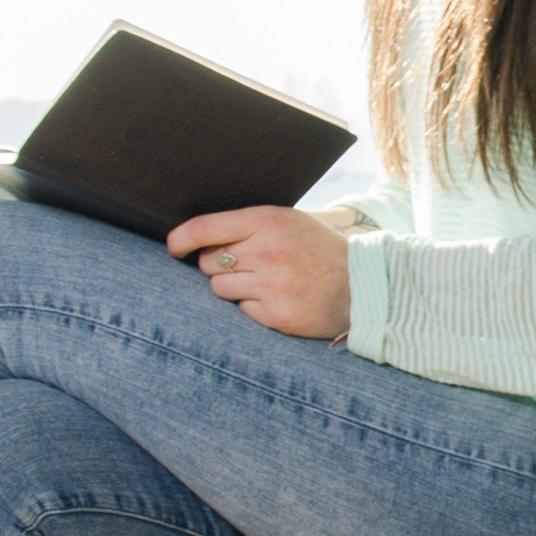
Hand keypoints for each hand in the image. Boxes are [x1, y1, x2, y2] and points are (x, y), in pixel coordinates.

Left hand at [168, 205, 351, 338]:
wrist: (362, 285)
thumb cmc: (318, 250)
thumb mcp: (288, 222)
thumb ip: (248, 226)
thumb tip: (196, 238)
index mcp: (269, 220)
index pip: (206, 228)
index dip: (181, 238)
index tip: (173, 247)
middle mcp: (268, 251)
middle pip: (209, 261)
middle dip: (220, 264)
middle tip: (248, 264)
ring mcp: (272, 285)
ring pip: (219, 288)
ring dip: (234, 286)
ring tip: (265, 281)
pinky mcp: (277, 314)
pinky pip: (241, 310)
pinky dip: (253, 306)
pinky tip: (278, 299)